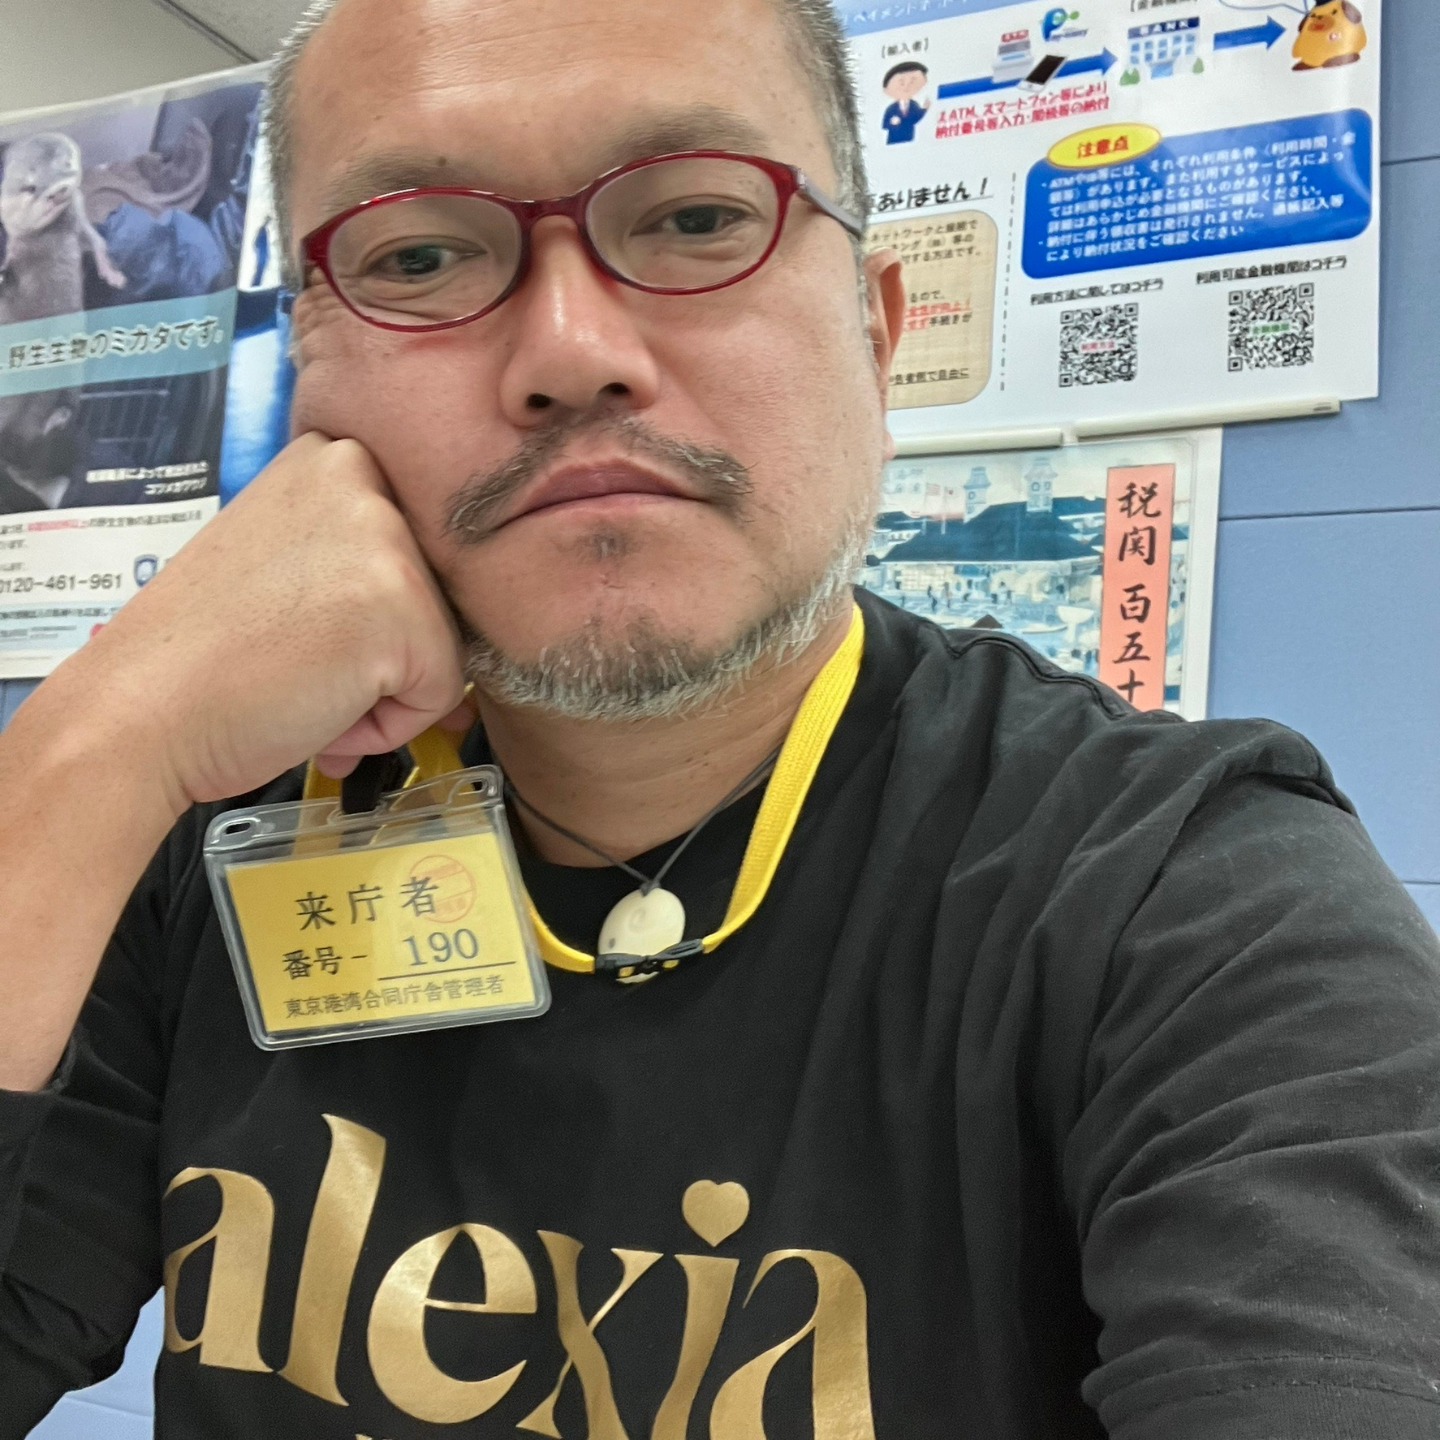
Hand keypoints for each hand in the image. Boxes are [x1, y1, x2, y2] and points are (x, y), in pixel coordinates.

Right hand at [58, 433, 468, 809]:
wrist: (140, 711)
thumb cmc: (206, 657)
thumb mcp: (292, 568)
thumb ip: (366, 573)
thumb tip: (456, 631)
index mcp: (333, 458)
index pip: (418, 553)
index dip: (375, 615)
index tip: (306, 628)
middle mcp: (363, 476)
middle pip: (439, 596)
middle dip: (381, 656)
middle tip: (294, 661)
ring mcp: (386, 537)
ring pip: (444, 646)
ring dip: (383, 692)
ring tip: (302, 683)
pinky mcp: (402, 606)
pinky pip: (442, 693)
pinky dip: (389, 724)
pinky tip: (316, 705)